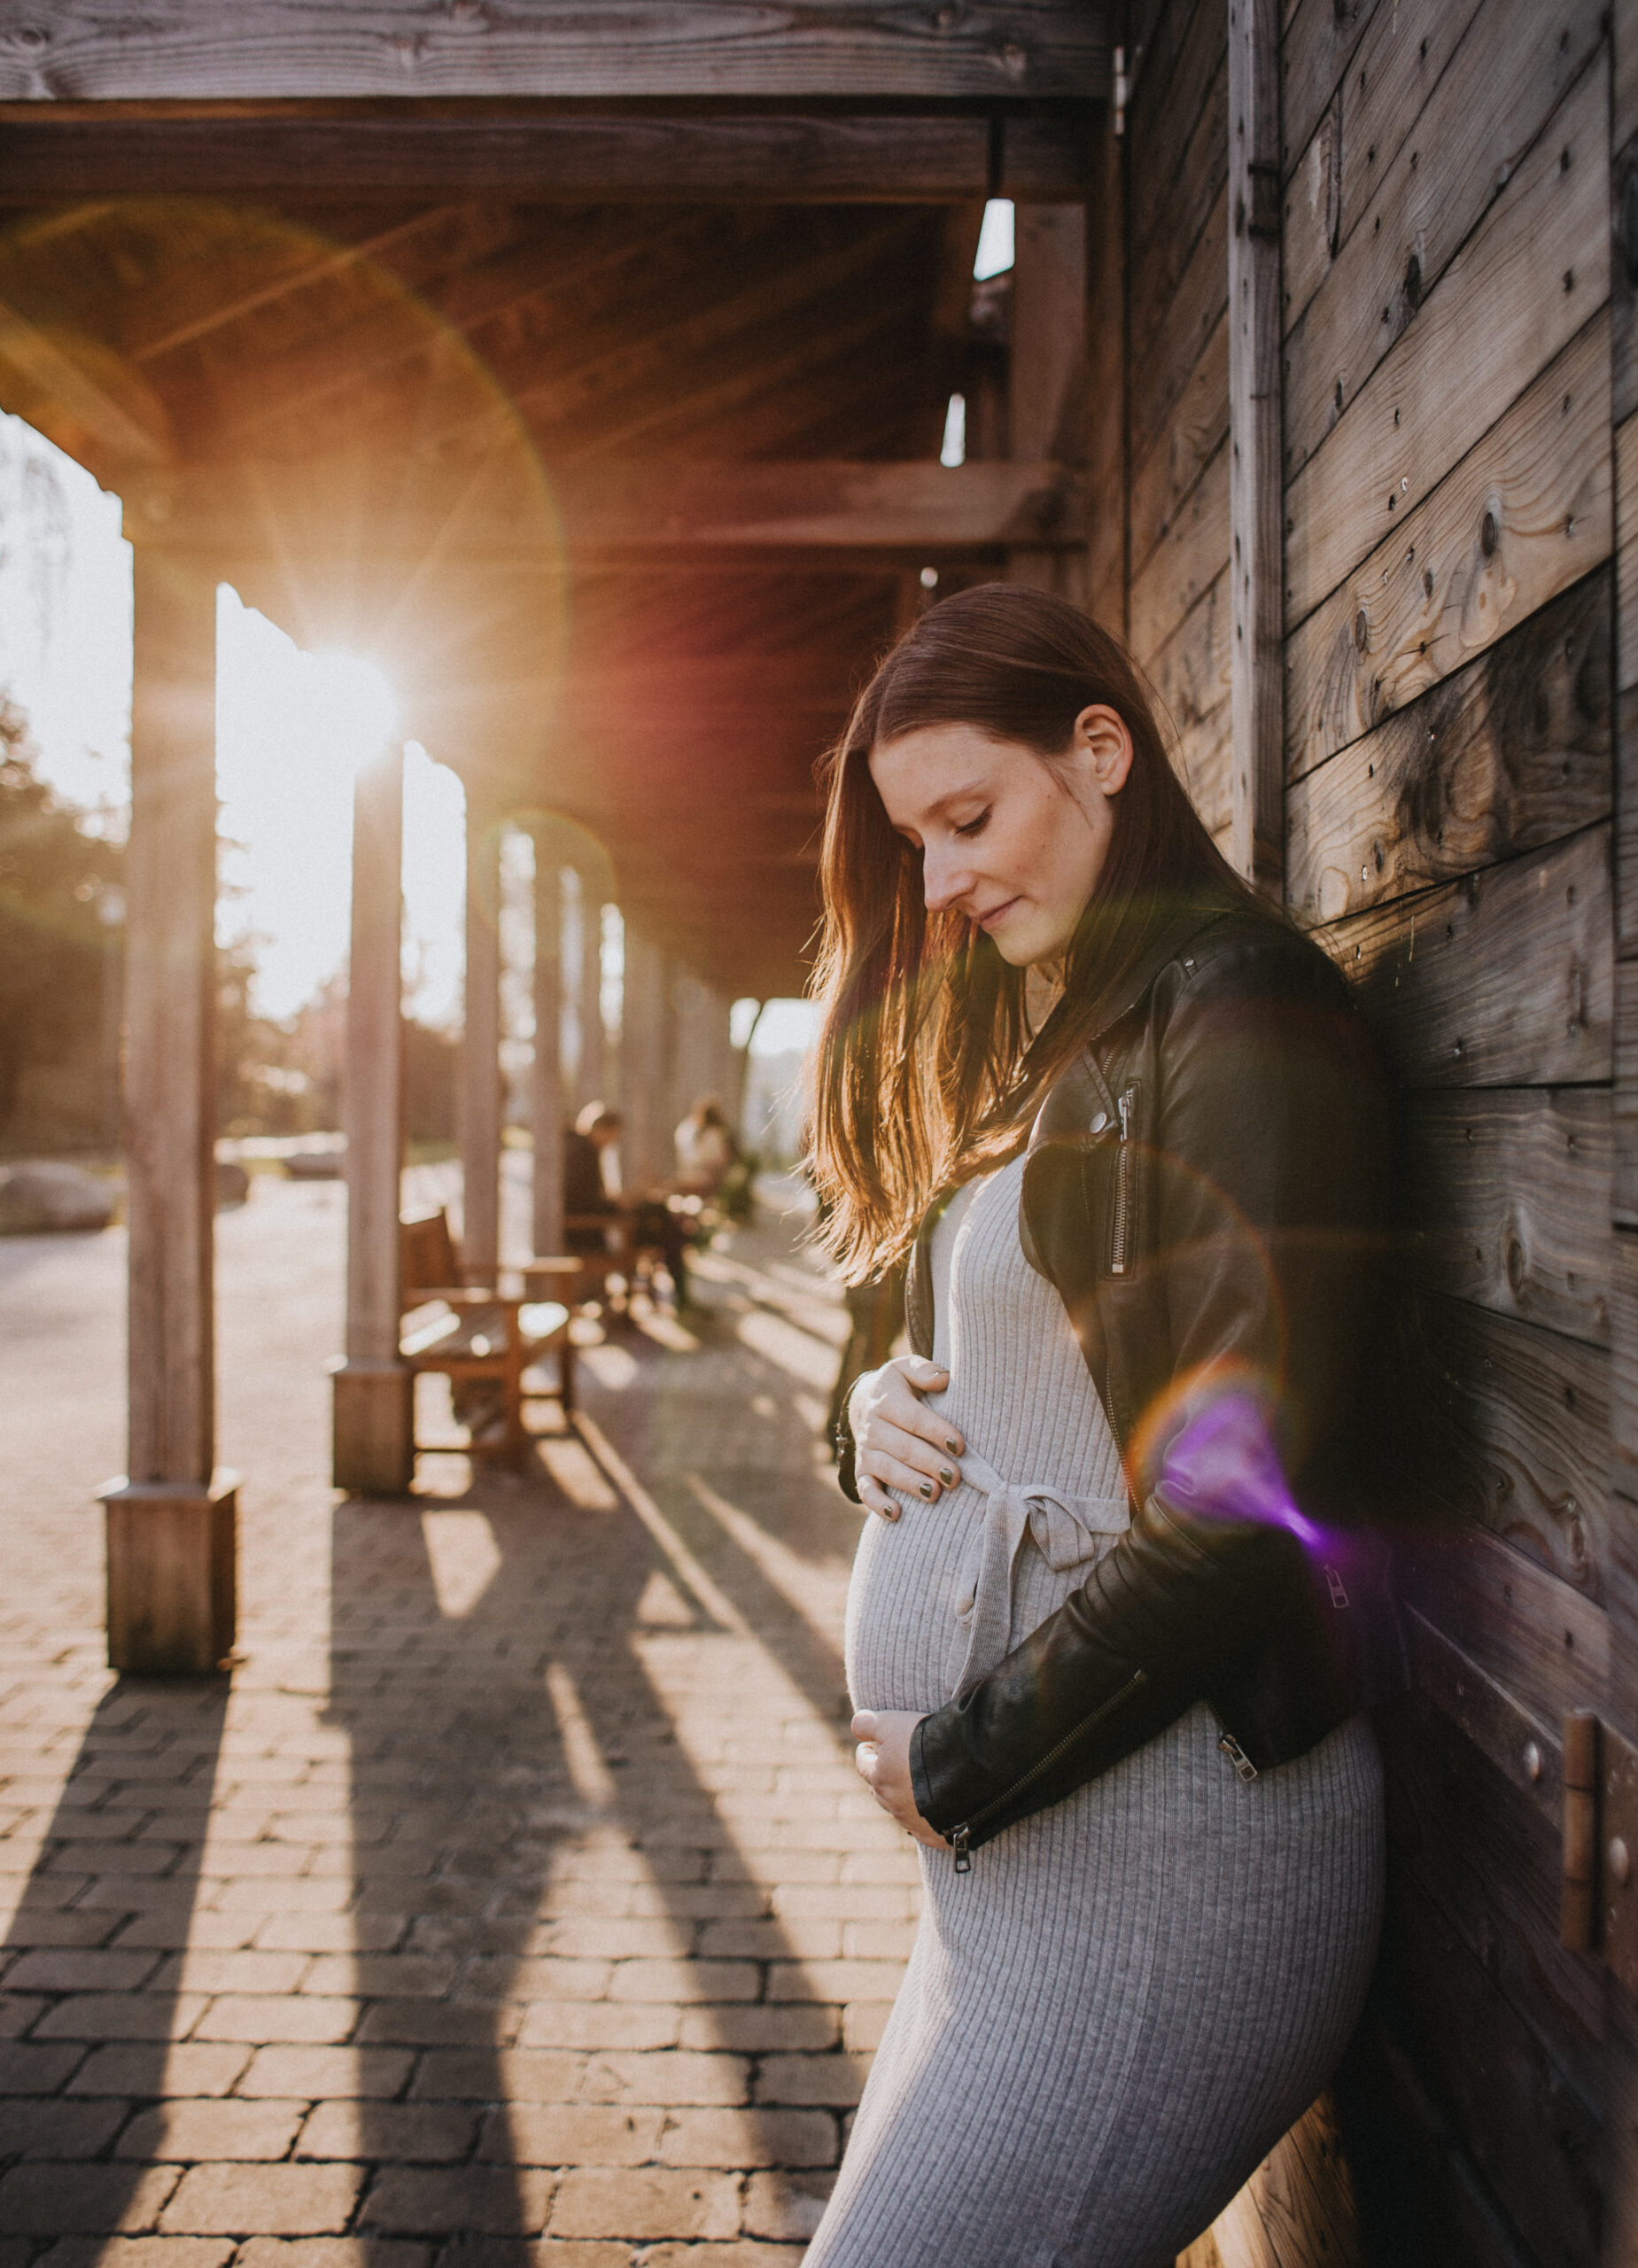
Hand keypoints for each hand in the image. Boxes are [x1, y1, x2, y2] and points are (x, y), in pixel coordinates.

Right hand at [848, 1356, 964, 1520]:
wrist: (864, 1402)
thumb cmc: (899, 1387)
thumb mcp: (906, 1369)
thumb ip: (924, 1370)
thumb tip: (943, 1379)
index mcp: (886, 1400)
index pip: (913, 1418)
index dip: (936, 1431)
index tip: (959, 1445)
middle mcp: (873, 1427)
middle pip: (902, 1447)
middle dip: (929, 1463)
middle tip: (954, 1477)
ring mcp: (867, 1450)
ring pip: (886, 1469)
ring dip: (910, 1483)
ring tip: (933, 1493)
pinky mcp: (863, 1470)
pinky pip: (866, 1489)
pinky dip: (878, 1503)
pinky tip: (896, 1514)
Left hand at [852, 1709, 944, 1846]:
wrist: (966, 1772)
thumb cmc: (926, 1745)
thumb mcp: (893, 1724)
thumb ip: (869, 1723)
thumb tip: (856, 1724)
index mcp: (879, 1778)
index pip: (864, 1764)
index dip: (866, 1752)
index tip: (870, 1745)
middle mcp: (893, 1804)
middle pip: (881, 1789)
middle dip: (884, 1775)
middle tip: (894, 1762)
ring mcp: (914, 1822)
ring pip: (902, 1808)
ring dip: (906, 1796)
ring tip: (918, 1782)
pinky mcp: (936, 1835)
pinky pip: (927, 1826)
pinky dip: (928, 1816)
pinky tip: (936, 1806)